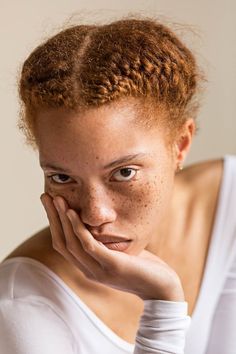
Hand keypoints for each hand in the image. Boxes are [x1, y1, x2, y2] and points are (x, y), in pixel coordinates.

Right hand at [40, 193, 184, 300]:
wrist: (162, 287)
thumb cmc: (142, 267)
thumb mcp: (118, 253)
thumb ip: (105, 242)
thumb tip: (99, 224)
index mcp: (88, 267)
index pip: (63, 245)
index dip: (54, 224)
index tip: (51, 204)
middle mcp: (89, 270)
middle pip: (62, 242)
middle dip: (52, 218)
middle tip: (46, 197)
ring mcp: (99, 270)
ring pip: (72, 243)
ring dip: (62, 220)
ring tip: (58, 200)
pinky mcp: (112, 266)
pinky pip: (89, 245)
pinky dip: (78, 229)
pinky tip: (74, 213)